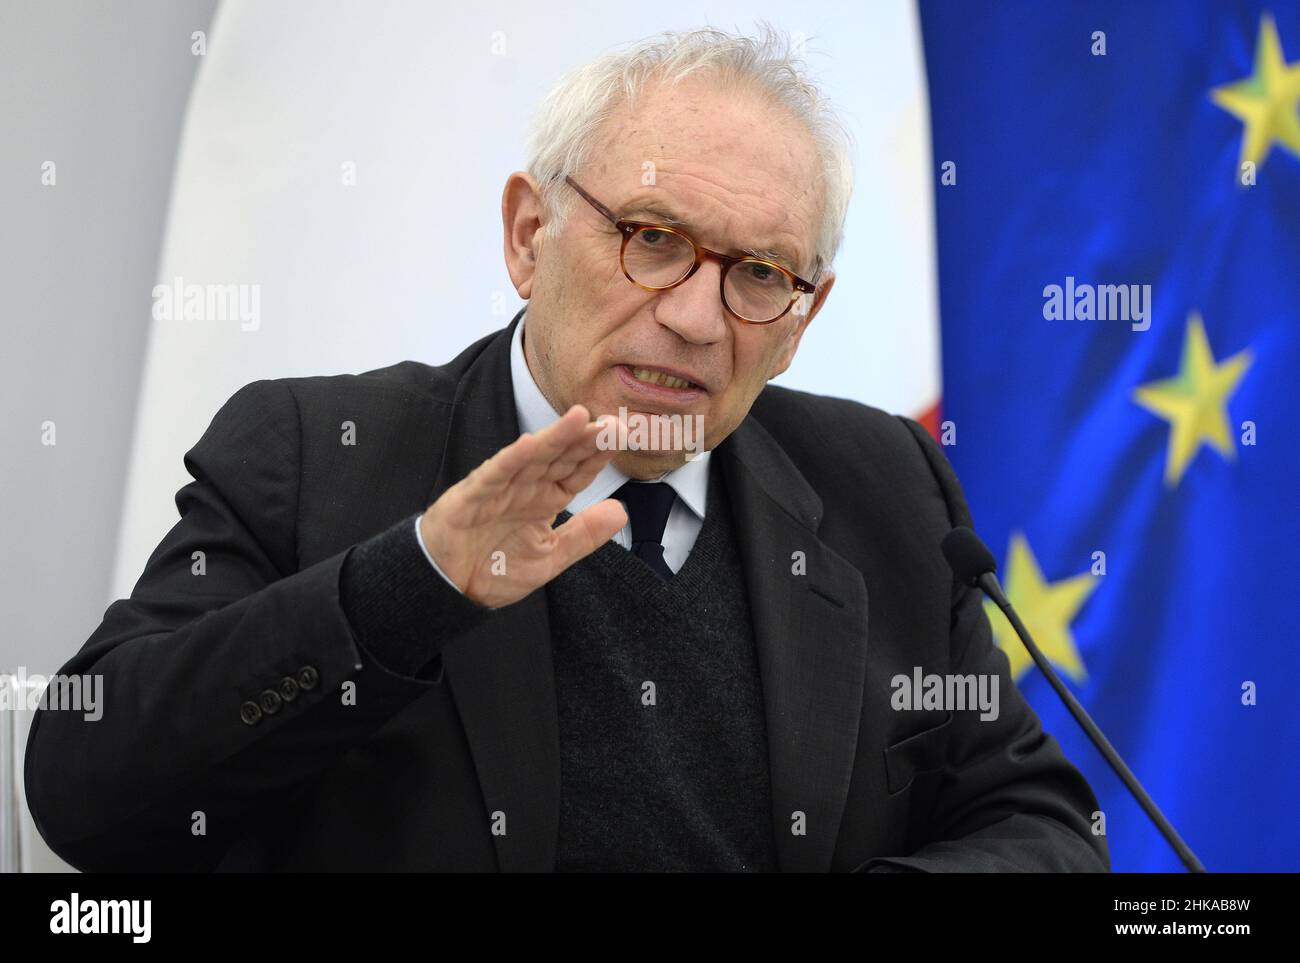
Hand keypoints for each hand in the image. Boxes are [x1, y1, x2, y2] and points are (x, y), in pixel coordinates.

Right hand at [418, 404, 628, 607]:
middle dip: (585, 439)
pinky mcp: (473, 495)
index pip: (578, 472)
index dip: (598, 454)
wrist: (449, 589)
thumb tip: (622, 512)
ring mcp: (500, 488)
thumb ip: (585, 535)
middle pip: (560, 457)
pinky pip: (494, 474)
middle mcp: (527, 488)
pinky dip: (511, 459)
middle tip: (612, 421)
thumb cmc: (494, 570)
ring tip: (579, 417)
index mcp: (546, 500)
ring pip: (531, 457)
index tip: (622, 436)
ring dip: (554, 437)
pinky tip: (529, 443)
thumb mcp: (551, 558)